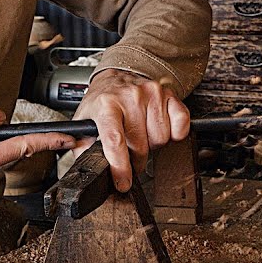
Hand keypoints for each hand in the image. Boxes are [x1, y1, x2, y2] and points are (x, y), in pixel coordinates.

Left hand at [72, 69, 190, 191]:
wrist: (115, 78)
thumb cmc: (101, 103)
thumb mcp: (83, 122)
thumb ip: (81, 146)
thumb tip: (84, 164)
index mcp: (106, 105)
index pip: (115, 140)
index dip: (120, 166)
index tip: (123, 183)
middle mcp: (130, 96)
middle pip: (140, 146)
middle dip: (135, 159)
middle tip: (129, 154)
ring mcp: (152, 94)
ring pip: (161, 139)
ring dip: (152, 145)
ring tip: (141, 135)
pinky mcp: (169, 94)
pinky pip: (180, 125)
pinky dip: (173, 133)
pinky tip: (158, 128)